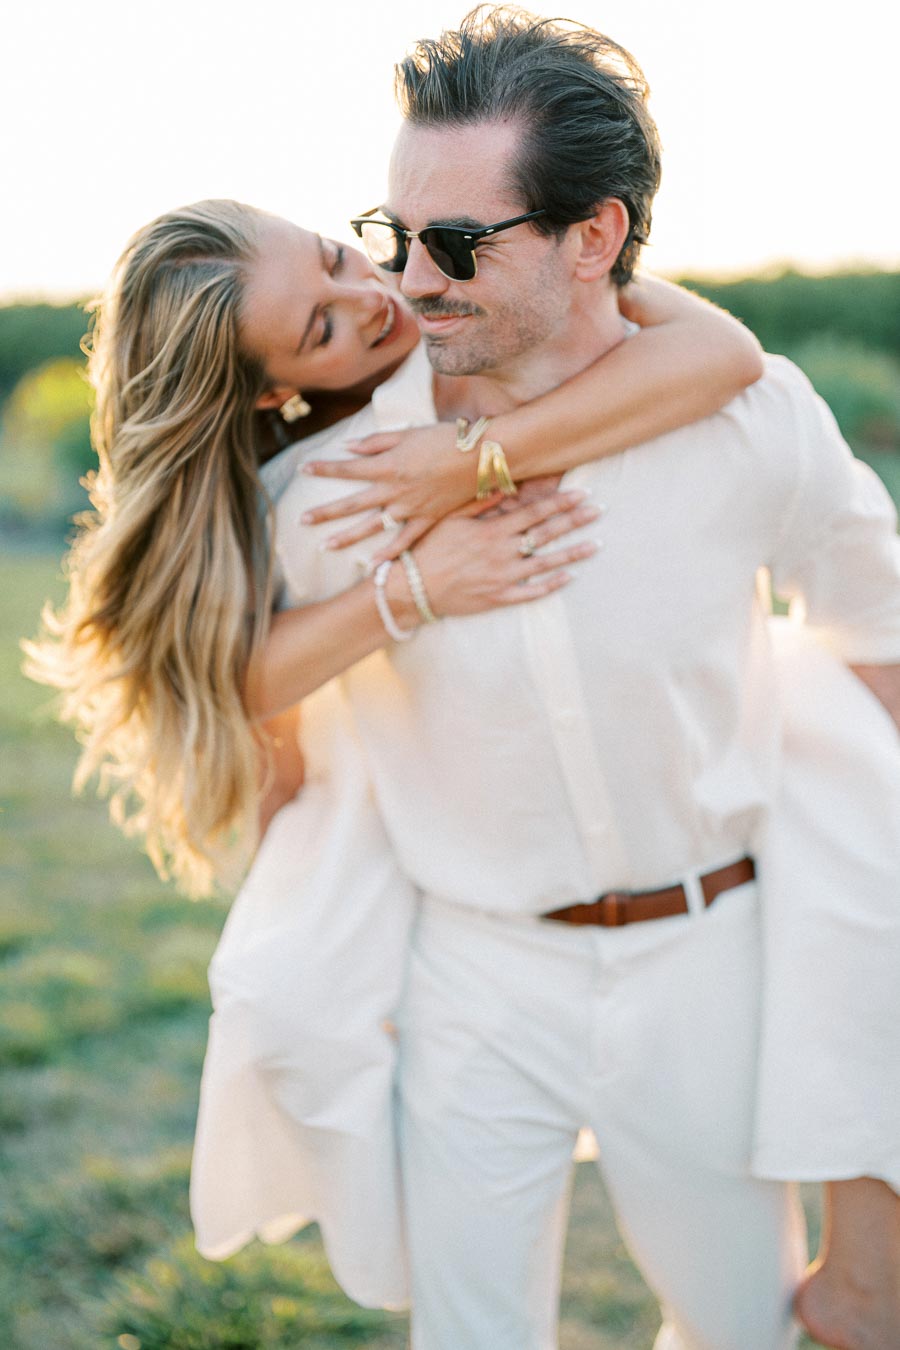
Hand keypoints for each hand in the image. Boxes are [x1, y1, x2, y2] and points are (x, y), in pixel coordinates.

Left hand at [300, 423, 474, 555]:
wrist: (482, 457)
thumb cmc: (445, 438)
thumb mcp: (408, 433)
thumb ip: (375, 442)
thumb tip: (347, 448)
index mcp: (388, 465)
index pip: (346, 469)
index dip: (323, 469)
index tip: (303, 469)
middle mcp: (394, 490)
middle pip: (351, 504)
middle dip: (324, 513)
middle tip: (301, 521)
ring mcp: (410, 509)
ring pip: (371, 527)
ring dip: (347, 538)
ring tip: (326, 546)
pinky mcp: (427, 520)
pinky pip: (404, 542)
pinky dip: (388, 554)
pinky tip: (372, 565)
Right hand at [411, 489, 601, 615]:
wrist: (413, 589)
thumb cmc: (429, 550)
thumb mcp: (449, 519)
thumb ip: (478, 502)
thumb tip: (503, 485)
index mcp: (492, 531)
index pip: (534, 513)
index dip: (559, 503)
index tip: (580, 494)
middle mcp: (503, 553)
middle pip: (546, 534)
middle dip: (574, 521)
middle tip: (598, 511)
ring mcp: (503, 577)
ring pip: (546, 564)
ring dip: (573, 553)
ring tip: (596, 545)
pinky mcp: (499, 598)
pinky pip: (531, 593)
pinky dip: (551, 585)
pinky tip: (569, 578)